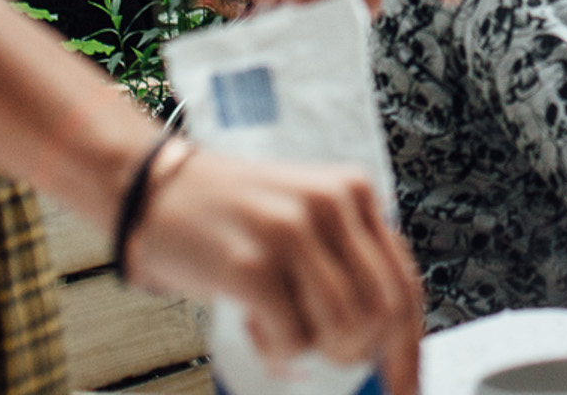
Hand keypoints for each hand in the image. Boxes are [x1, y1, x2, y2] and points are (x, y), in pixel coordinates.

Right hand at [125, 152, 421, 371]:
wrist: (157, 191)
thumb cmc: (231, 216)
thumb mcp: (304, 219)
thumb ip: (345, 265)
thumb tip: (381, 345)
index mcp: (353, 192)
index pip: (405, 283)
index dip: (409, 348)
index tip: (407, 388)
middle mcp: (330, 205)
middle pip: (382, 313)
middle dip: (358, 352)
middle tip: (329, 357)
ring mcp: (291, 232)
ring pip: (342, 330)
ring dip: (312, 349)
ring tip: (279, 328)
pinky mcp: (252, 264)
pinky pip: (293, 339)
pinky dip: (277, 350)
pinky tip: (254, 325)